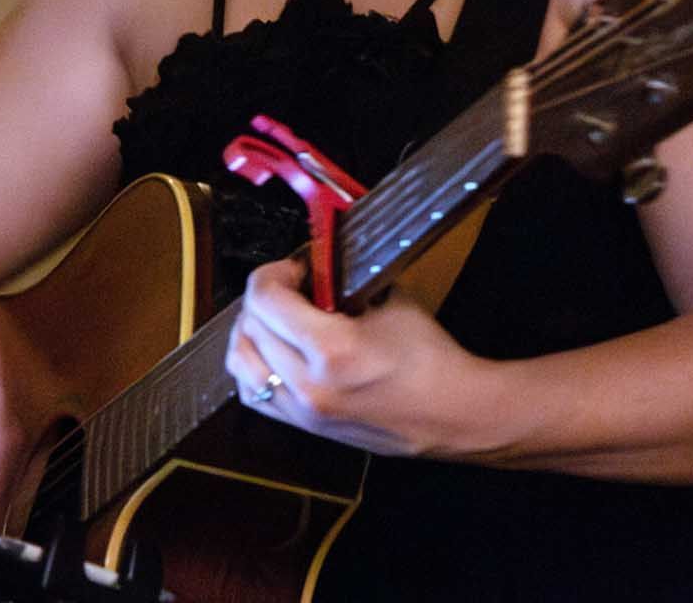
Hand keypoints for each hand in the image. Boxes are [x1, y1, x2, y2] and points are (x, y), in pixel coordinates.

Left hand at [225, 260, 499, 458]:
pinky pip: (254, 392)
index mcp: (332, 350)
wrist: (452, 412)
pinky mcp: (305, 427)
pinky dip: (255, 364)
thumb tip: (315, 267)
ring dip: (250, 331)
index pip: (266, 299)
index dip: (273, 272)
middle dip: (263, 296)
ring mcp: (302, 412)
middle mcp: (308, 385)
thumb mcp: (389, 302)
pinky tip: (276, 348)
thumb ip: (344, 284)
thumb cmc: (429, 357)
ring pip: (240, 364)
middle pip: (249, 327)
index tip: (296, 266)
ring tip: (275, 316)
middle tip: (290, 284)